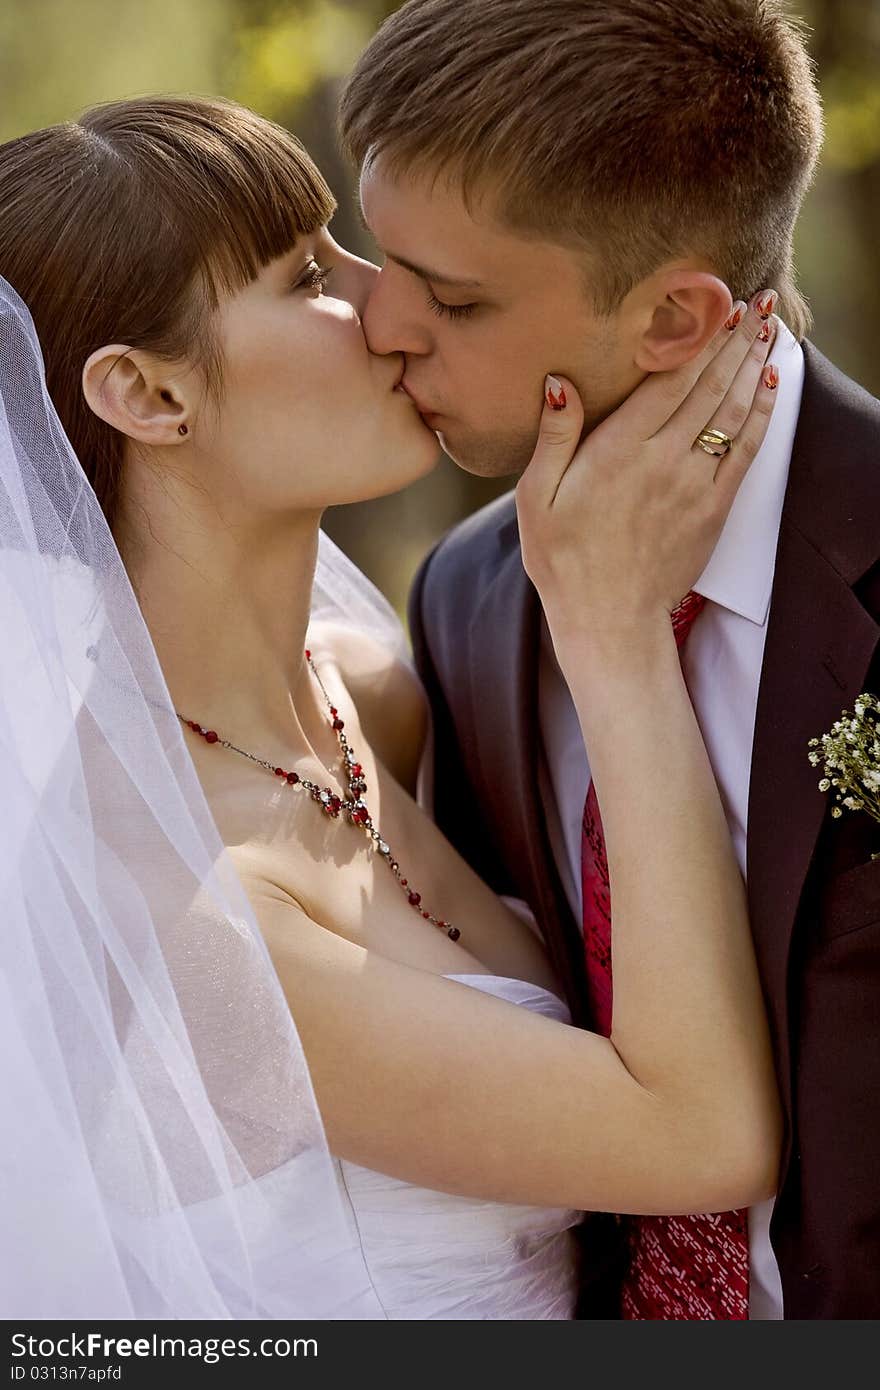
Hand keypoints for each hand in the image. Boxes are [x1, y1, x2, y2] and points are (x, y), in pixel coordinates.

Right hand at [516, 292, 779, 655]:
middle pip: (708, 385)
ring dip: (754, 367)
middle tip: (756, 303)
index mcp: (618, 449)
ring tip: (768, 331)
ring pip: (733, 412)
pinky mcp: (713, 509)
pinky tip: (770, 387)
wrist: (608, 619)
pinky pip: (746, 451)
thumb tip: (560, 381)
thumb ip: (554, 436)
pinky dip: (763, 415)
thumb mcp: (536, 497)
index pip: (669, 379)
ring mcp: (693, 484)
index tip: (717, 304)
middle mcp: (663, 459)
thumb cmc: (563, 559)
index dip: (698, 338)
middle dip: (735, 339)